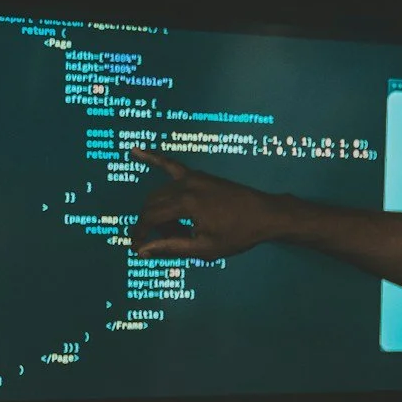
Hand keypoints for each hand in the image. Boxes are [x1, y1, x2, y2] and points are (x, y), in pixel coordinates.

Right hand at [127, 149, 278, 258]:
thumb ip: (171, 248)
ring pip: (161, 193)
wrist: (266, 215)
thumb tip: (142, 251)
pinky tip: (135, 150)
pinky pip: (171, 165)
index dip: (140, 234)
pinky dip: (153, 158)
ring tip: (179, 230)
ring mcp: (192, 177)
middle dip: (155, 226)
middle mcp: (185, 185)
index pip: (150, 218)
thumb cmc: (239, 234)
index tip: (137, 248)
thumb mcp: (205, 248)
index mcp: (186, 204)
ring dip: (161, 211)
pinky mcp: (199, 175)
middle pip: (153, 205)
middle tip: (171, 242)